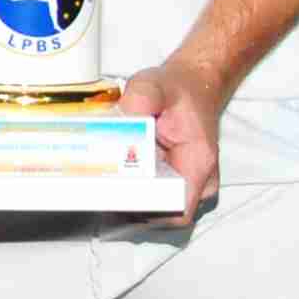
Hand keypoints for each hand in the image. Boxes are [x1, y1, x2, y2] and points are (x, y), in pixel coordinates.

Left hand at [115, 58, 232, 221]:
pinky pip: (155, 199)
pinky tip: (115, 180)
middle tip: (100, 190)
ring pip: (158, 211)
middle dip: (130, 208)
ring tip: (104, 184)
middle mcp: (199, 179)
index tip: (117, 199)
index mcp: (198, 161)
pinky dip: (134, 194)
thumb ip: (139, 99)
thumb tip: (122, 120)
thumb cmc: (178, 88)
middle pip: (164, 214)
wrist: (194, 84)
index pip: (177, 209)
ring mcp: (189, 184)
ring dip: (130, 203)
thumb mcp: (154, 85)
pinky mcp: (175, 181)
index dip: (146, 212)